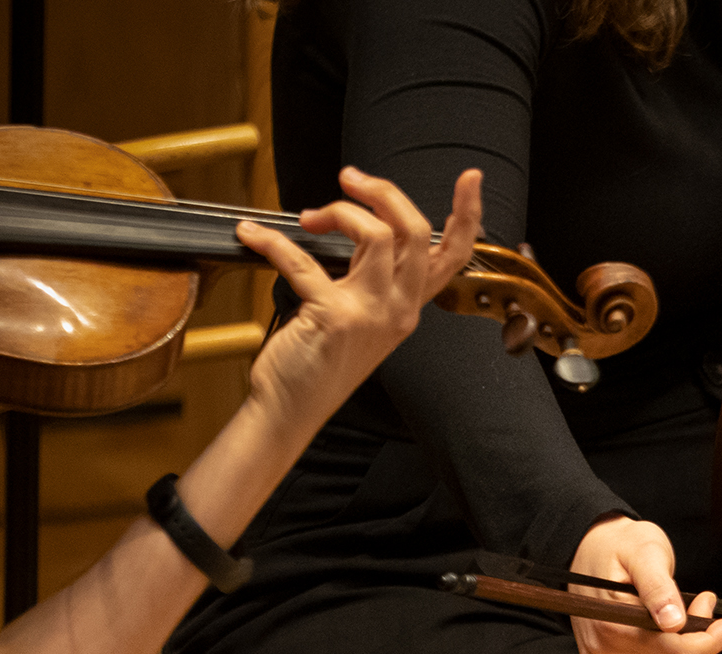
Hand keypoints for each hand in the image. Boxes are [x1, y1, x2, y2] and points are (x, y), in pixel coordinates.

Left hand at [237, 166, 481, 438]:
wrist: (291, 408)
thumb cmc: (318, 362)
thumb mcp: (359, 313)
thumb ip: (367, 272)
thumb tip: (355, 221)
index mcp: (407, 306)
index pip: (451, 256)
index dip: (467, 214)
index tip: (470, 178)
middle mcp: (398, 309)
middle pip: (416, 232)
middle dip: (384, 192)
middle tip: (351, 178)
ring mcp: (370, 314)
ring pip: (375, 234)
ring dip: (337, 210)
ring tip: (308, 216)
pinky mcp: (334, 317)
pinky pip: (302, 260)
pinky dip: (270, 241)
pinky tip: (251, 236)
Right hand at [569, 515, 721, 653]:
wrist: (590, 548)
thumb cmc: (619, 547)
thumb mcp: (645, 551)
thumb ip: (659, 586)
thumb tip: (674, 621)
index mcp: (613, 623)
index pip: (673, 652)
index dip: (709, 642)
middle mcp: (602, 651)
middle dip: (695, 650)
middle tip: (704, 614)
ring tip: (685, 643)